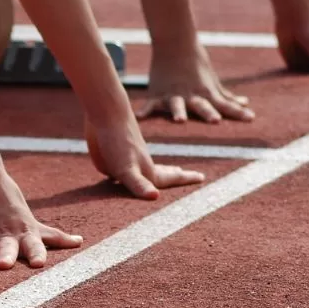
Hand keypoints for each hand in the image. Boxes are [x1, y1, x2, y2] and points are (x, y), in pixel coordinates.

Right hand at [0, 172, 82, 269]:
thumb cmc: (11, 204)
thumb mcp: (33, 221)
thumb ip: (54, 237)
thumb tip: (80, 242)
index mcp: (23, 233)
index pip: (33, 245)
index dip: (36, 254)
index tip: (39, 264)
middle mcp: (4, 236)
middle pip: (6, 248)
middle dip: (7, 257)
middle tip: (5, 266)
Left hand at [85, 114, 204, 199]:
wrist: (106, 111)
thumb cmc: (117, 142)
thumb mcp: (126, 169)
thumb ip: (139, 185)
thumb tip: (154, 196)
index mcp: (147, 171)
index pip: (170, 179)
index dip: (185, 179)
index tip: (202, 177)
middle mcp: (140, 165)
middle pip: (160, 173)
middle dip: (173, 175)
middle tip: (185, 173)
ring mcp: (127, 158)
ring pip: (146, 167)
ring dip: (157, 170)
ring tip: (166, 169)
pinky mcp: (111, 153)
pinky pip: (122, 165)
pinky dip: (127, 168)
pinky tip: (122, 169)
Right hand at [140, 42, 254, 123]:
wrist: (175, 44)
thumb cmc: (196, 65)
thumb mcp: (212, 82)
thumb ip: (226, 97)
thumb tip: (245, 103)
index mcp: (206, 94)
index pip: (225, 105)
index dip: (237, 112)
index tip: (250, 118)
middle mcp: (191, 95)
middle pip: (202, 106)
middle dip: (208, 113)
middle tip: (215, 121)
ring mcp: (174, 95)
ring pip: (177, 105)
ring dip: (179, 112)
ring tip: (179, 120)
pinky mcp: (157, 94)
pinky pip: (151, 105)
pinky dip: (145, 111)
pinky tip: (140, 118)